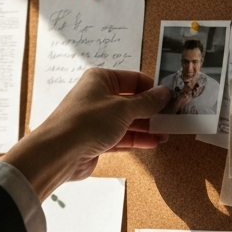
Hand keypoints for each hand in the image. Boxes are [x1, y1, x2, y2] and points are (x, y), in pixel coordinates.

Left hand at [3, 69, 169, 199]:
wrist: (59, 153)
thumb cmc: (87, 122)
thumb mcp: (123, 108)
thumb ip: (146, 103)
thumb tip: (164, 93)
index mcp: (100, 80)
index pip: (133, 79)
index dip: (152, 88)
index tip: (170, 98)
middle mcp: (97, 97)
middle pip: (131, 101)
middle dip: (151, 111)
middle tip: (172, 118)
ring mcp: (97, 119)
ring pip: (127, 121)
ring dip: (147, 127)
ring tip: (166, 133)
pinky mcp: (96, 140)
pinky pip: (121, 137)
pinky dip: (137, 139)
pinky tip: (153, 142)